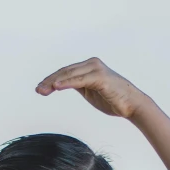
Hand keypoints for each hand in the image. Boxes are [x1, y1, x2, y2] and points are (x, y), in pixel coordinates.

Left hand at [35, 57, 149, 119]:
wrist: (131, 105)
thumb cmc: (113, 99)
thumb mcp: (91, 91)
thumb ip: (79, 86)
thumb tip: (63, 85)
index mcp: (89, 67)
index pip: (66, 72)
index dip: (51, 80)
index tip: (40, 88)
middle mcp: (92, 64)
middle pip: (65, 71)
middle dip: (49, 81)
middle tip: (38, 90)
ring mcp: (96, 69)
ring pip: (70, 74)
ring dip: (54, 82)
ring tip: (43, 89)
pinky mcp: (99, 77)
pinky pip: (79, 80)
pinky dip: (66, 83)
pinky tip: (56, 87)